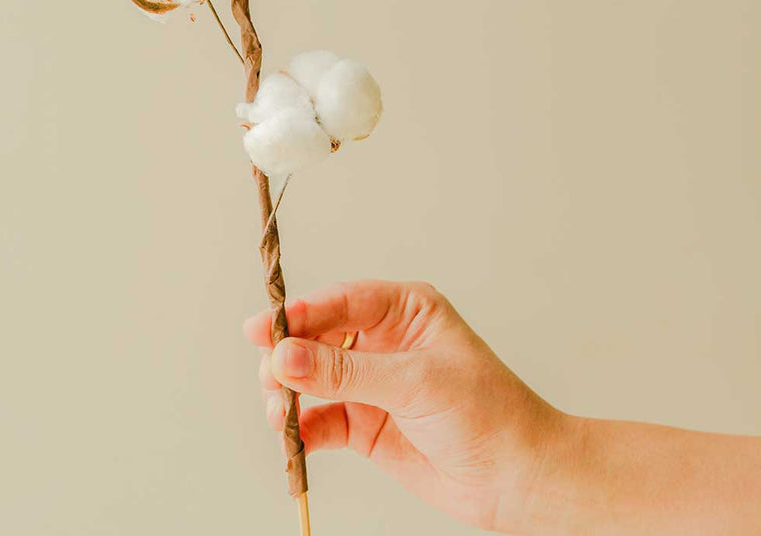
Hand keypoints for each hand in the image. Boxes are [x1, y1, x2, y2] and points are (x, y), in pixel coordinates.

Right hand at [243, 279, 561, 531]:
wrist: (518, 480)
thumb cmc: (489, 414)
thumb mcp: (416, 382)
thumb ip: (347, 371)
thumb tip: (288, 356)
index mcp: (403, 310)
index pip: (339, 301)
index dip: (299, 313)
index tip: (263, 328)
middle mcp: (381, 340)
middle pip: (315, 337)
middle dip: (288, 358)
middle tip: (271, 380)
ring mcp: (370, 383)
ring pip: (310, 378)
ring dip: (288, 394)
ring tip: (280, 414)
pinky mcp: (363, 423)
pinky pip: (319, 419)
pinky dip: (302, 428)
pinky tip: (295, 438)